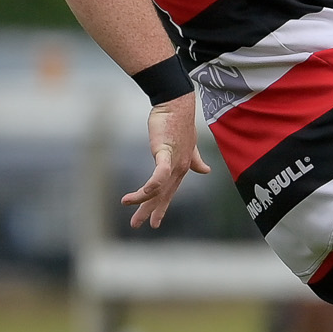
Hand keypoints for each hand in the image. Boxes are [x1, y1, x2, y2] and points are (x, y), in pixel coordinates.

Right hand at [121, 92, 212, 228]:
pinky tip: (145, 192)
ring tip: (126, 203)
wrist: (177, 105)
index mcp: (182, 168)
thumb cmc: (180, 124)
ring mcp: (174, 161)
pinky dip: (153, 183)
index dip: (162, 207)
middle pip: (163, 195)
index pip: (170, 192)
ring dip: (142, 198)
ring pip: (158, 187)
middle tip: (138, 226)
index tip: (155, 222)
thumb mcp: (189, 146)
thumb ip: (196, 160)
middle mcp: (180, 168)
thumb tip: (206, 170)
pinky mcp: (166, 152)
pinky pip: (160, 172)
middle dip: (150, 211)